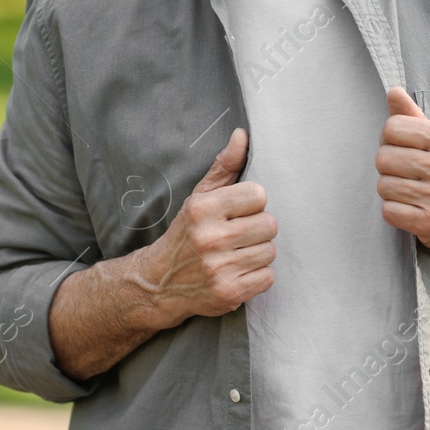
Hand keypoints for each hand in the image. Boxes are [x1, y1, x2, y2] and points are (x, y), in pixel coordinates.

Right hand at [140, 128, 276, 326]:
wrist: (159, 283)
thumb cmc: (187, 233)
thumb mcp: (200, 196)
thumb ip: (224, 166)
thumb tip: (243, 135)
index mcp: (203, 209)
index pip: (259, 195)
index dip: (252, 203)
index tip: (238, 212)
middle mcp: (210, 238)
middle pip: (270, 224)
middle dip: (257, 229)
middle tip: (238, 235)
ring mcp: (219, 269)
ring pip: (270, 251)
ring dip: (258, 253)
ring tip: (236, 254)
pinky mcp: (229, 293)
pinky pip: (268, 277)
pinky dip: (257, 276)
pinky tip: (238, 272)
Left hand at [375, 87, 429, 253]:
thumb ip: (413, 116)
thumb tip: (393, 92)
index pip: (392, 127)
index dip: (390, 139)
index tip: (404, 149)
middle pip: (383, 158)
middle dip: (389, 167)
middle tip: (407, 174)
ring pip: (383, 186)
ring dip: (391, 191)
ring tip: (411, 192)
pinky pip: (389, 211)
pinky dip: (395, 211)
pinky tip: (412, 209)